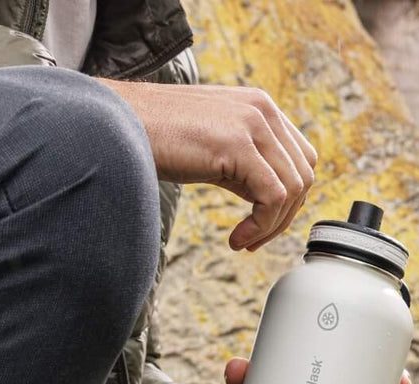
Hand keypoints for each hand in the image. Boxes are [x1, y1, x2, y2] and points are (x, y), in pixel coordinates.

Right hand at [97, 80, 316, 251]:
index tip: (263, 224)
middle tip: (254, 239)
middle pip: (303, 176)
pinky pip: (273, 197)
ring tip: (243, 241)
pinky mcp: (238, 143)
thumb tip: (273, 200)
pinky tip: (237, 239)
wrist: (115, 125)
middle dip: (284, 216)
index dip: (289, 198)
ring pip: (292, 189)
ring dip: (272, 226)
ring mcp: (252, 123)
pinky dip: (262, 226)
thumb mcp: (216, 148)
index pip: (301, 159)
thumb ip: (249, 164)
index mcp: (260, 107)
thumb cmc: (157, 139)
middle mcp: (262, 109)